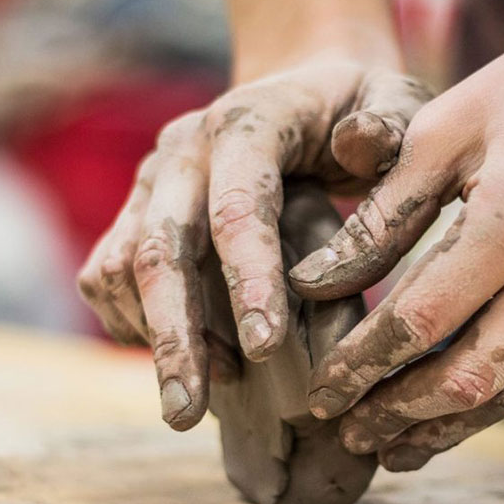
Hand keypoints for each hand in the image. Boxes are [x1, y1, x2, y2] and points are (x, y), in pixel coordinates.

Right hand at [77, 58, 430, 429]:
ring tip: (195, 400)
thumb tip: (357, 146)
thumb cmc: (358, 107)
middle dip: (174, 336)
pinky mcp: (137, 212)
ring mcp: (152, 182)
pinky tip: (182, 360)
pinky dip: (133, 324)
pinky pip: (108, 274)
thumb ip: (389, 124)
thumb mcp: (394, 100)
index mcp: (248, 124)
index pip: (238, 206)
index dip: (248, 279)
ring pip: (121, 267)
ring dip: (152, 338)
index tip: (266, 350)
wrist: (302, 90)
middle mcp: (184, 151)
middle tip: (186, 414)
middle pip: (160, 248)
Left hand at [289, 3, 503, 470]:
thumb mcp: (448, 128)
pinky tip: (466, 406)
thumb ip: (382, 215)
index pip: (419, 320)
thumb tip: (313, 286)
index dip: (360, 365)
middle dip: (399, 414)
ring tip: (399, 446)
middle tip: (350, 433)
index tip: (319, 393)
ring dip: (453, 425)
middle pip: (469, 377)